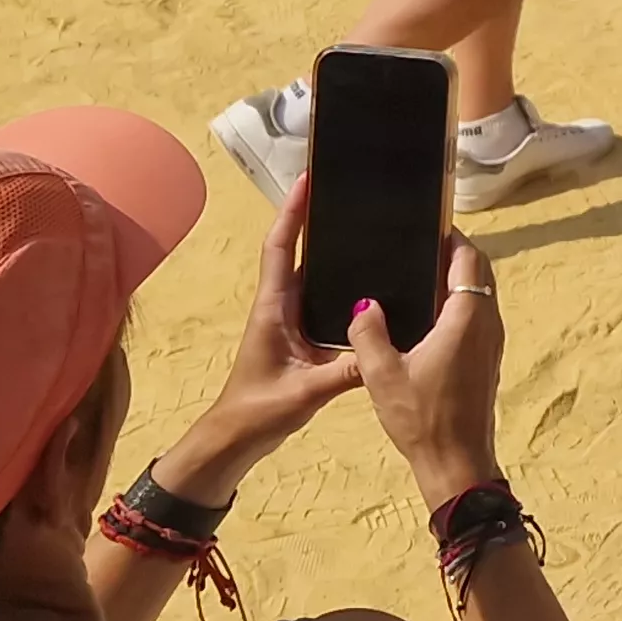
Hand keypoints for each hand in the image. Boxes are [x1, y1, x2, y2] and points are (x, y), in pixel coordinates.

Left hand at [156, 178, 367, 496]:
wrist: (234, 442)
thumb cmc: (257, 412)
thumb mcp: (305, 393)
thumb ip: (345, 371)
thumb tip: (387, 346)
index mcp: (274, 308)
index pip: (280, 248)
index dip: (292, 212)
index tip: (308, 178)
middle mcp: (282, 306)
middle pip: (298, 251)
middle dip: (318, 217)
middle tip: (351, 191)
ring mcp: (291, 320)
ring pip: (313, 273)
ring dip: (333, 248)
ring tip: (370, 225)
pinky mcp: (303, 336)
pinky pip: (325, 297)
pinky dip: (343, 281)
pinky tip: (373, 282)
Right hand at [343, 232, 504, 511]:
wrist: (456, 461)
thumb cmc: (422, 418)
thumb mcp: (382, 374)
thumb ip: (369, 333)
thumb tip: (364, 305)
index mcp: (467, 317)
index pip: (469, 258)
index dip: (452, 237)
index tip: (427, 225)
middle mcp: (488, 323)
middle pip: (479, 271)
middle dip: (454, 253)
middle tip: (419, 245)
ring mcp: (491, 341)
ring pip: (480, 293)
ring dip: (457, 278)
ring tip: (417, 273)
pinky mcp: (487, 358)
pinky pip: (477, 314)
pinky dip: (458, 302)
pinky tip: (425, 313)